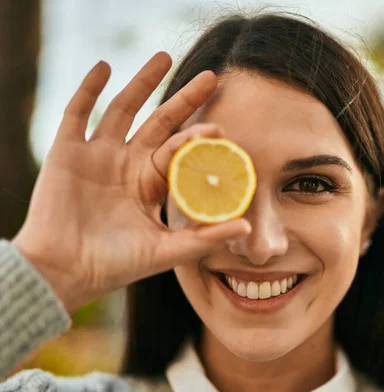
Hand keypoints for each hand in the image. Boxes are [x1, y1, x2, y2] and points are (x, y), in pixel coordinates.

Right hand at [11, 52, 250, 312]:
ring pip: (124, 108)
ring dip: (143, 82)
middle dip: (185, 99)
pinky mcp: (67, 151)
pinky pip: (77, 113)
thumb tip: (247, 228)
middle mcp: (129, 163)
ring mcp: (98, 154)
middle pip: (160, 121)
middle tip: (211, 77)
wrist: (65, 272)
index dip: (199, 139)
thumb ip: (205, 238)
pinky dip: (88, 89)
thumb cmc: (115, 265)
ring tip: (164, 56)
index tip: (221, 130)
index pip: (180, 151)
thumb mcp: (166, 251)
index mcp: (151, 183)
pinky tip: (104, 67)